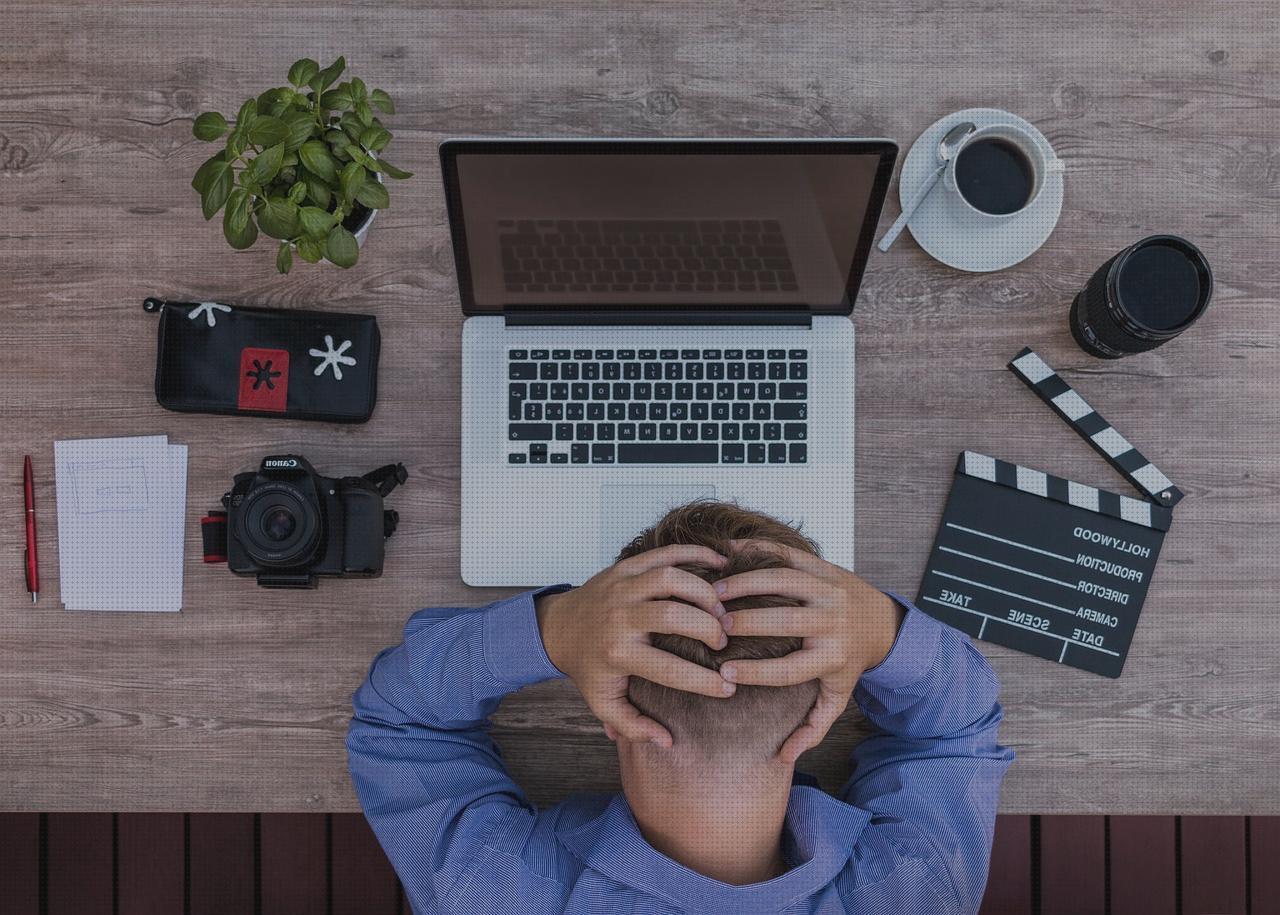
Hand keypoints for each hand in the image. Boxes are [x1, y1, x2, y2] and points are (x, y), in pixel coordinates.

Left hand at [535, 545, 735, 746]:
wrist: (558, 628)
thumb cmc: (588, 668)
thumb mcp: (603, 703)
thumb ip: (633, 726)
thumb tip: (668, 742)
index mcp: (617, 655)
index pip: (669, 669)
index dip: (703, 682)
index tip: (728, 688)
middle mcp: (620, 619)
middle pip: (674, 616)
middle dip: (708, 628)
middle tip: (723, 641)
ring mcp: (622, 587)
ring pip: (671, 578)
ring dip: (704, 592)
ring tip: (721, 608)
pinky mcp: (626, 566)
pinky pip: (665, 553)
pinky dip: (696, 555)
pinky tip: (720, 565)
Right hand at [713, 541, 903, 763]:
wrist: (881, 621)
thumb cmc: (849, 663)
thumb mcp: (837, 697)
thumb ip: (812, 728)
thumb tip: (784, 758)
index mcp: (831, 658)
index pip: (788, 669)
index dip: (754, 671)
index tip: (724, 671)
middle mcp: (832, 622)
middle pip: (783, 622)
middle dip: (745, 623)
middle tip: (714, 626)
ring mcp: (828, 590)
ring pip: (783, 582)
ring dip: (745, 584)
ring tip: (714, 592)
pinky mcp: (823, 566)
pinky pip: (787, 555)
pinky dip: (756, 551)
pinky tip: (728, 555)